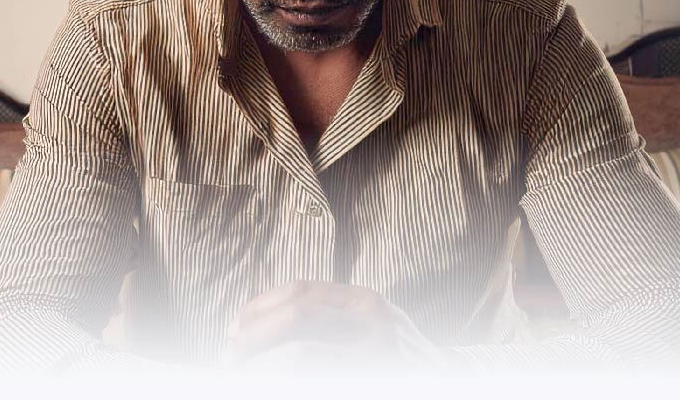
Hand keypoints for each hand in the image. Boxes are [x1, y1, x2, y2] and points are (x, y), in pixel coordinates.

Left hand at [223, 280, 451, 368]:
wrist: (450, 387)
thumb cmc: (394, 363)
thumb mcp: (367, 329)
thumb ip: (327, 319)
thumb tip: (250, 327)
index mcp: (366, 303)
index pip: (301, 292)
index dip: (259, 309)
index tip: (233, 327)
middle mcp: (376, 324)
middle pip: (296, 318)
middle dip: (253, 337)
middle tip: (229, 358)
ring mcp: (377, 357)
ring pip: (300, 355)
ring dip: (259, 368)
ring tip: (240, 378)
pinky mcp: (371, 380)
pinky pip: (311, 379)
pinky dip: (281, 383)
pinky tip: (267, 387)